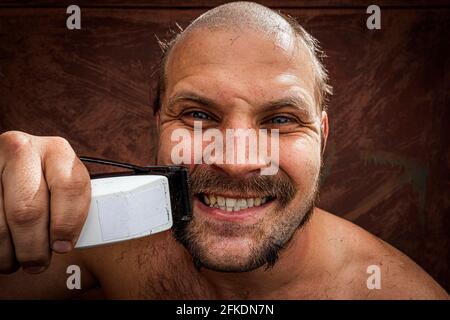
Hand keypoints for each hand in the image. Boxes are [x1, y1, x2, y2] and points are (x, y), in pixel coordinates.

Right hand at [0, 131, 90, 273]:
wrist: (7, 162)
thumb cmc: (42, 180)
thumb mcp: (61, 181)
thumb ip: (71, 202)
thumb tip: (69, 243)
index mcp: (56, 151)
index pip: (70, 188)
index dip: (68, 224)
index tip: (62, 246)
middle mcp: (23, 150)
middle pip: (28, 210)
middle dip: (34, 246)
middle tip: (37, 263)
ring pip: (1, 222)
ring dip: (10, 251)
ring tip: (18, 259)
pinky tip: (3, 249)